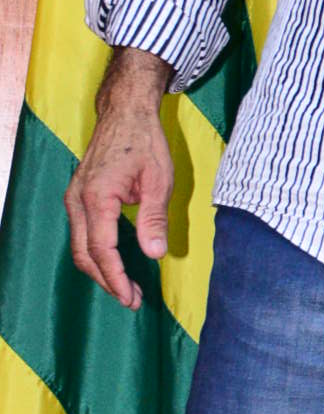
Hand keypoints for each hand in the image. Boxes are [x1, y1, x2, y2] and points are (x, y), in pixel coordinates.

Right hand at [63, 47, 174, 307]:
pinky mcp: (78, 196)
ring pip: (79, 246)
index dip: (116, 278)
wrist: (124, 113)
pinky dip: (96, 254)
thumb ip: (154, 218)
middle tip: (132, 300)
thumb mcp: (159, 180)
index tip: (131, 297)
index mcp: (97, 197)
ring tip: (127, 288)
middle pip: (85, 254)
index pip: (102, 250)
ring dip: (100, 270)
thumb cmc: (145, 142)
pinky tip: (116, 263)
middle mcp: (78, 200)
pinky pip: (81, 233)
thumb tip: (154, 253)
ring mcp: (74, 198)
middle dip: (107, 281)